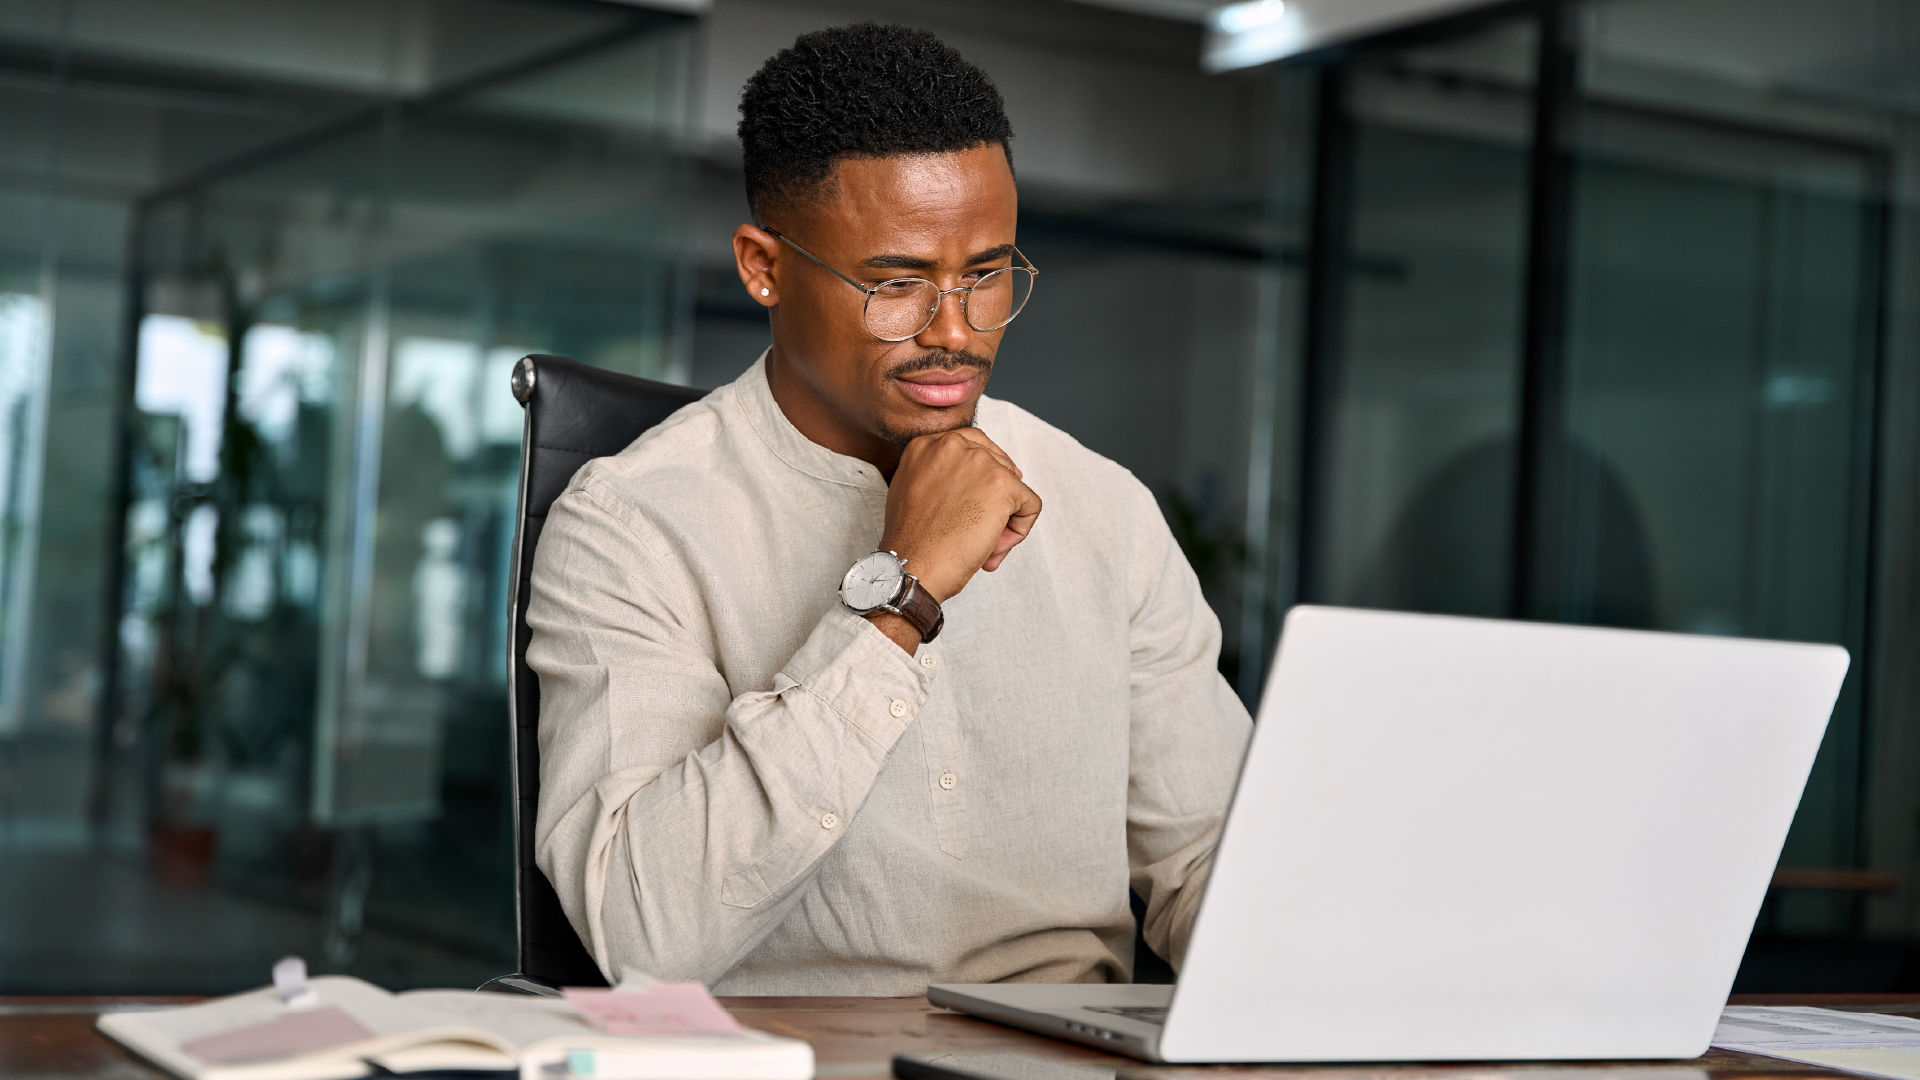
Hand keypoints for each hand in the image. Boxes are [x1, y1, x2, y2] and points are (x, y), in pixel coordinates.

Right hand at [879, 427, 1041, 603]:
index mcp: (928, 444)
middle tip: (975, 530)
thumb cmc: (910, 540)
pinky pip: (1030, 506)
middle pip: (998, 464)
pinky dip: (1020, 530)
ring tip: (982, 542)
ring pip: (1015, 486)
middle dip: (994, 500)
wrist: (910, 565)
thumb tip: (975, 481)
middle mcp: (953, 445)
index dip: (982, 478)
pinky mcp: (1003, 485)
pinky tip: (994, 548)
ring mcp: (980, 462)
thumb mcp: (912, 489)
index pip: (973, 447)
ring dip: (1004, 517)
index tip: (980, 500)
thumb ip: (938, 476)